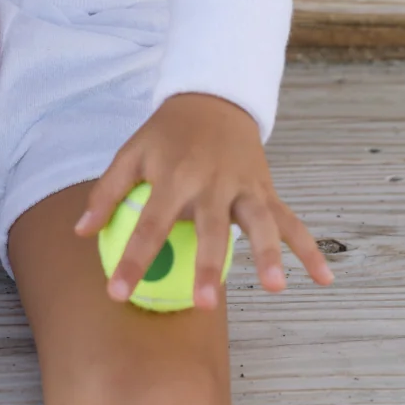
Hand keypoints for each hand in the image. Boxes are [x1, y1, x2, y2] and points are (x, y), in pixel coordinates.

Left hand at [73, 92, 335, 308]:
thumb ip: (106, 191)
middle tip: (206, 304)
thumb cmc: (167, 134)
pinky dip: (309, 249)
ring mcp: (244, 186)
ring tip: (276, 287)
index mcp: (174, 175)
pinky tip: (324, 278)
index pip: (150, 224)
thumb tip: (80, 233)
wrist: (214, 99)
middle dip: (210, 265)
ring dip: (270, 254)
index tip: (117, 295)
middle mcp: (212, 181)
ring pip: (260, 222)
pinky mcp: (266, 190)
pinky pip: (291, 221)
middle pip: (211, 227)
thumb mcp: (132, 152)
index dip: (134, 261)